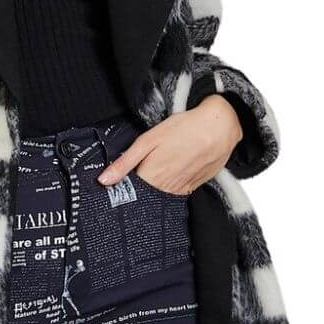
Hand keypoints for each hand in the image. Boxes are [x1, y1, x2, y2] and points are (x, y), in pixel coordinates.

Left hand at [97, 97, 243, 194]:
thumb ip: (124, 163)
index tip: (115, 184)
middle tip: (137, 175)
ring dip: (155, 188)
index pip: (129, 194)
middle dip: (138, 189)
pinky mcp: (194, 187)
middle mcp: (166, 189)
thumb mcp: (148, 140)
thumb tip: (103, 180)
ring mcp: (182, 190)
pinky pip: (177, 192)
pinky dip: (171, 185)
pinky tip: (172, 172)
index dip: (121, 188)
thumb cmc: (184, 129)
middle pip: (145, 197)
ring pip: (161, 197)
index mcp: (151, 178)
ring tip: (157, 171)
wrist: (220, 127)